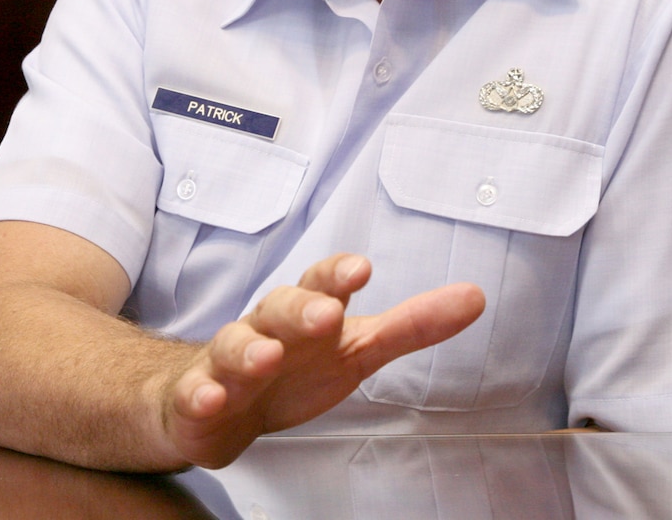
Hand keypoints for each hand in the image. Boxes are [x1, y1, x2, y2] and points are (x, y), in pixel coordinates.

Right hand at [159, 253, 484, 468]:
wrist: (215, 402)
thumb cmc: (292, 368)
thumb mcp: (355, 349)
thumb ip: (411, 327)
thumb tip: (474, 297)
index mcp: (304, 312)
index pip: (320, 282)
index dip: (337, 275)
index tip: (361, 269)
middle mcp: (265, 328)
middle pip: (278, 307)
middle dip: (301, 308)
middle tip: (326, 314)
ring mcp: (228, 361)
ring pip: (233, 346)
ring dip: (250, 349)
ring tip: (267, 357)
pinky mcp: (198, 397)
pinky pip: (197, 392)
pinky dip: (203, 393)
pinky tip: (213, 397)